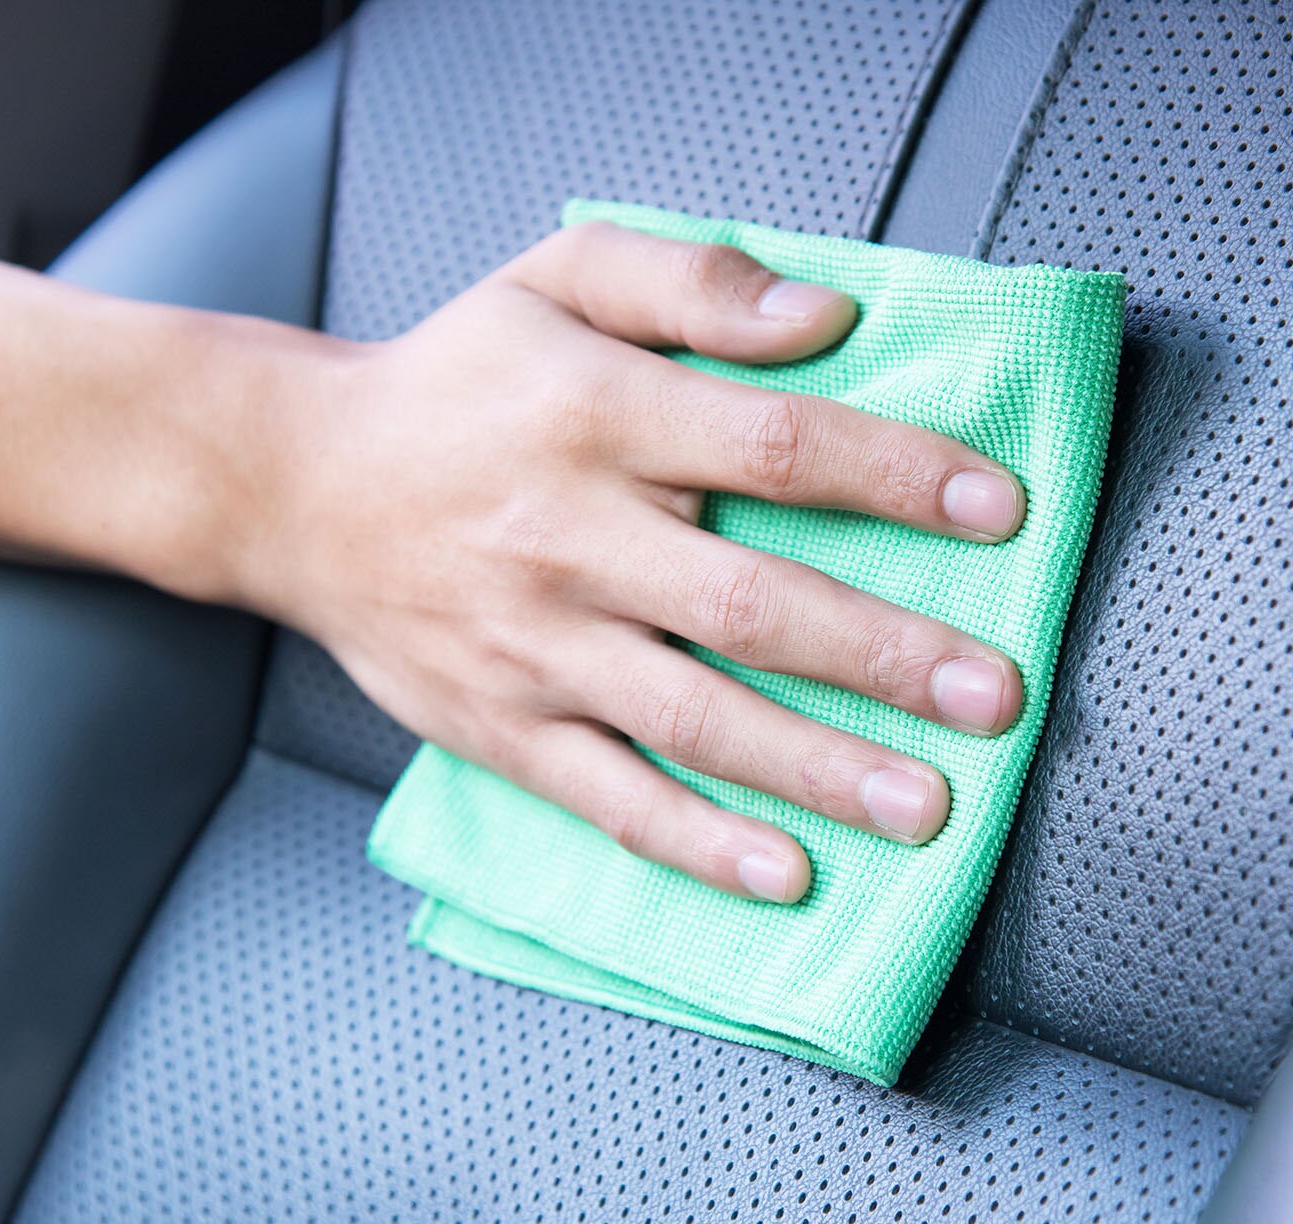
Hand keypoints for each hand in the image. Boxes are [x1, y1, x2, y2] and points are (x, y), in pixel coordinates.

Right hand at [239, 222, 1026, 902]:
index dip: (894, 474)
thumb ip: (692, 283)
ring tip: (929, 807)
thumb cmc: (457, 379)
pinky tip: (787, 875)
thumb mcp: (558, 278)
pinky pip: (610, 797)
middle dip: (884, 654)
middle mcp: (568, 537)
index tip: (1001, 507)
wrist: (291, 486)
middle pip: (751, 604)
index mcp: (595, 415)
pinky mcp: (502, 727)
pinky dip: (700, 844)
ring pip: (695, 718)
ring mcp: (534, 646)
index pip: (772, 445)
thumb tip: (829, 316)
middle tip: (997, 694)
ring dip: (818, 767)